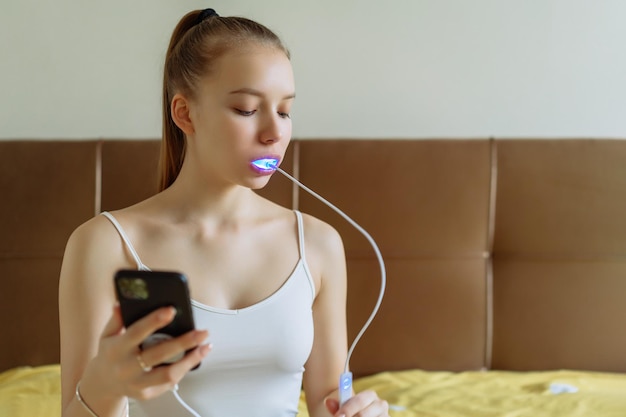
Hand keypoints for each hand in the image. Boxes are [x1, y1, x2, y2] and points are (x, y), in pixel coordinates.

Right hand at [83, 304, 210, 400]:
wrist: (103, 384)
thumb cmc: (111, 353)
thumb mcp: (107, 335)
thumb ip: (116, 319)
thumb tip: (121, 303)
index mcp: (117, 349)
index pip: (136, 332)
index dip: (154, 321)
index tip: (171, 310)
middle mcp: (126, 368)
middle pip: (158, 355)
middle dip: (183, 342)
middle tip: (202, 332)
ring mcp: (136, 383)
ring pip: (168, 374)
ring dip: (190, 360)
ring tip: (205, 346)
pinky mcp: (146, 394)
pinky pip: (169, 383)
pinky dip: (185, 369)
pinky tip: (195, 356)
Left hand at [325, 390, 388, 416]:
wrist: (365, 415)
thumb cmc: (354, 413)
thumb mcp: (347, 409)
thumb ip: (338, 407)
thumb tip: (328, 401)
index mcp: (370, 396)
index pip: (358, 401)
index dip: (348, 409)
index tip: (339, 416)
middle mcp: (381, 405)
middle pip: (363, 415)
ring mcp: (386, 415)